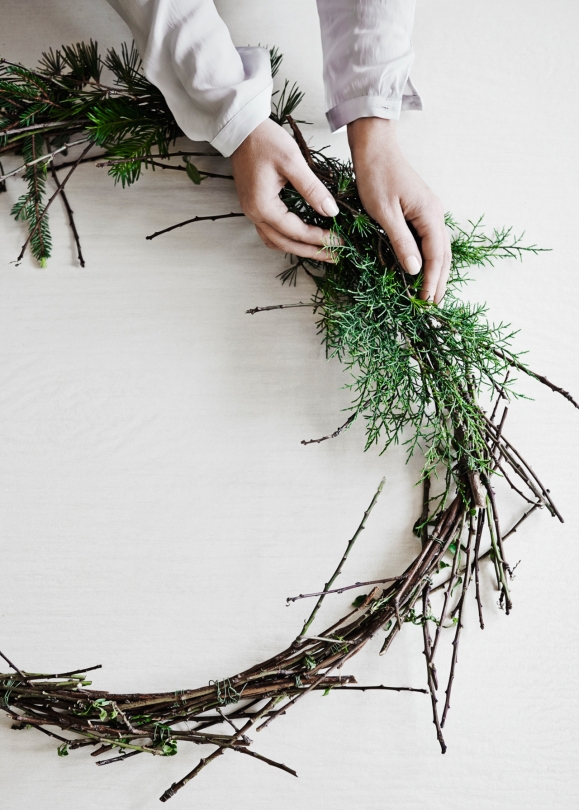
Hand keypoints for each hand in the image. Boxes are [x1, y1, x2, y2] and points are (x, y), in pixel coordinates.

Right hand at [230, 118, 338, 261]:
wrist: (242, 128)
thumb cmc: (264, 140)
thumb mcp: (293, 161)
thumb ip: (312, 189)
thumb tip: (331, 211)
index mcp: (263, 206)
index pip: (296, 231)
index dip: (319, 238)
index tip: (340, 240)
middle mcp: (255, 214)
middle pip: (286, 244)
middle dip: (312, 251)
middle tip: (335, 255)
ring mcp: (252, 212)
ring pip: (277, 242)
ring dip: (299, 249)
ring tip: (321, 251)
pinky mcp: (254, 206)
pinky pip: (271, 232)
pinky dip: (287, 239)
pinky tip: (301, 239)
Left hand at [347, 117, 450, 302]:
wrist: (375, 148)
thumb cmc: (376, 176)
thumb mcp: (384, 213)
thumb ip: (401, 242)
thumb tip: (416, 270)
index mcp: (429, 214)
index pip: (436, 256)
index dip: (433, 281)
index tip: (426, 302)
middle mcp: (436, 213)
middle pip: (444, 254)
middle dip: (440, 281)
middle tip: (433, 306)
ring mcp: (430, 211)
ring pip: (440, 248)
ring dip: (438, 272)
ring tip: (432, 293)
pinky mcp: (422, 210)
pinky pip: (432, 239)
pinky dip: (431, 258)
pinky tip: (426, 269)